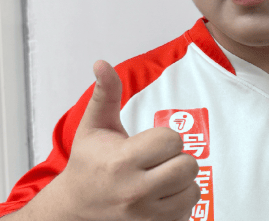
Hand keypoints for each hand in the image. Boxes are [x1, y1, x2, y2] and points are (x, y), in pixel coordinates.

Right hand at [59, 60, 199, 220]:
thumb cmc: (88, 164)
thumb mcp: (93, 126)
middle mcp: (135, 192)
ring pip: (193, 189)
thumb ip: (105, 93)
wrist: (75, 209)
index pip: (172, 140)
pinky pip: (189, 211)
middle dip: (177, 158)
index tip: (150, 143)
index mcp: (122, 161)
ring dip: (182, 181)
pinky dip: (180, 202)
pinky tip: (161, 196)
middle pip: (188, 165)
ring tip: (160, 178)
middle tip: (158, 160)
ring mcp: (146, 216)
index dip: (165, 138)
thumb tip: (102, 63)